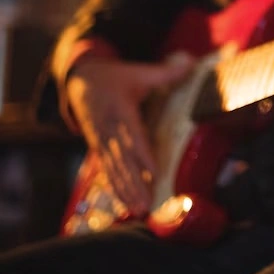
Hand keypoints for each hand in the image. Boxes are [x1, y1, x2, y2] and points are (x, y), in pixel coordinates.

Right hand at [67, 54, 193, 214]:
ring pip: (114, 170)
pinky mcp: (98, 149)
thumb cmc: (115, 78)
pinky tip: (124, 204)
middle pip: (123, 160)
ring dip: (126, 191)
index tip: (154, 171)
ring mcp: (101, 141)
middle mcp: (108, 129)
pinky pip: (106, 171)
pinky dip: (115, 188)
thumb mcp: (138, 72)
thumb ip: (165, 73)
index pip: (133, 135)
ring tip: (138, 210)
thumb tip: (192, 63)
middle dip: (135, 183)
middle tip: (146, 205)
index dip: (143, 154)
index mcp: (120, 110)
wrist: (81, 81)